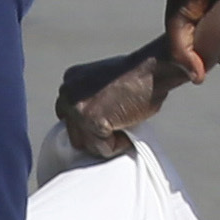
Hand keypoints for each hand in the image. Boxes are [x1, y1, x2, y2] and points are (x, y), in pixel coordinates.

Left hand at [54, 42, 173, 158]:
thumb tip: (92, 126)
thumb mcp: (105, 81)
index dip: (88, 125)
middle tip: (118, 124)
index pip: (69, 117)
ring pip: (88, 145)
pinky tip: (127, 126)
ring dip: (107, 141)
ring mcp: (77, 108)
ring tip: (124, 123)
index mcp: (70, 81)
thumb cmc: (137, 76)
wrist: (151, 70)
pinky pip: (103, 148)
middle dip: (96, 136)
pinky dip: (118, 144)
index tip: (106, 121)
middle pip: (75, 135)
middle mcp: (67, 93)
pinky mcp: (90, 121)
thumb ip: (92, 99)